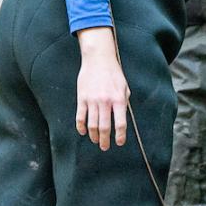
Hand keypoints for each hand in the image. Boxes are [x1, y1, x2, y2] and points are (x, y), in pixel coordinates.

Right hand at [74, 27, 128, 150]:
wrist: (98, 59)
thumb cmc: (113, 73)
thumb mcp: (124, 87)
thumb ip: (123, 103)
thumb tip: (121, 120)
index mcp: (118, 99)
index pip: (120, 123)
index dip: (120, 136)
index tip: (119, 142)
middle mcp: (105, 101)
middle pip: (105, 127)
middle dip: (105, 140)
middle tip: (105, 147)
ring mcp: (92, 100)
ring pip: (92, 125)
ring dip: (94, 136)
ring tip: (96, 141)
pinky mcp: (82, 98)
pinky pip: (80, 117)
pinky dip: (81, 127)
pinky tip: (83, 132)